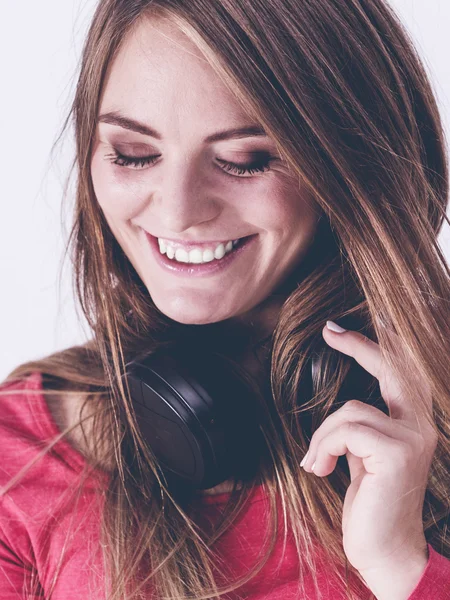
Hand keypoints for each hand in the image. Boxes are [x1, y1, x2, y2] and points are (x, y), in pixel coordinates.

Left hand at [301, 321, 437, 578]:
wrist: (385, 551)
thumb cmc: (371, 505)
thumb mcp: (365, 457)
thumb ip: (362, 429)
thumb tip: (341, 411)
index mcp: (413, 425)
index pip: (397, 374)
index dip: (371, 348)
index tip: (338, 330)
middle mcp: (421, 426)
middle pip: (389, 370)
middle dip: (358, 346)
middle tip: (328, 331)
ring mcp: (412, 438)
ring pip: (348, 412)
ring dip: (322, 437)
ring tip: (316, 462)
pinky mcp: (396, 453)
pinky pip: (345, 431)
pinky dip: (324, 447)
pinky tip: (320, 469)